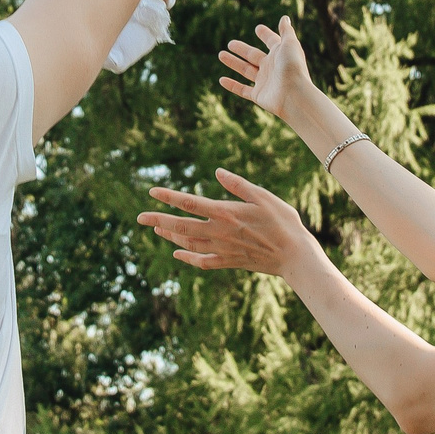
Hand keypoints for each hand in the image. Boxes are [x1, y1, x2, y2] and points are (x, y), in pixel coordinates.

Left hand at [139, 170, 323, 277]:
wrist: (295, 256)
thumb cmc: (283, 223)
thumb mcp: (263, 197)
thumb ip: (238, 185)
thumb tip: (217, 172)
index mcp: (225, 212)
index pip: (189, 203)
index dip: (169, 197)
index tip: (152, 192)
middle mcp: (219, 232)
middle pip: (181, 225)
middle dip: (158, 221)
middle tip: (139, 218)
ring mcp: (222, 249)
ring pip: (188, 243)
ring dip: (170, 236)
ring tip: (156, 230)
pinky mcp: (229, 262)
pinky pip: (202, 261)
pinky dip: (187, 258)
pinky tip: (177, 254)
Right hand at [218, 16, 316, 122]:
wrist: (294, 94)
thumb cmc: (293, 67)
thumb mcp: (290, 44)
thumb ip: (286, 31)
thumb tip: (285, 18)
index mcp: (280, 54)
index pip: (272, 42)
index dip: (266, 35)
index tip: (258, 29)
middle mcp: (272, 68)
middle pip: (253, 56)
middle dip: (242, 49)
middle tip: (230, 43)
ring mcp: (265, 82)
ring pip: (245, 70)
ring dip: (233, 63)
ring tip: (220, 54)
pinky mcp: (258, 95)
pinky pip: (242, 90)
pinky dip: (232, 85)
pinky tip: (221, 80)